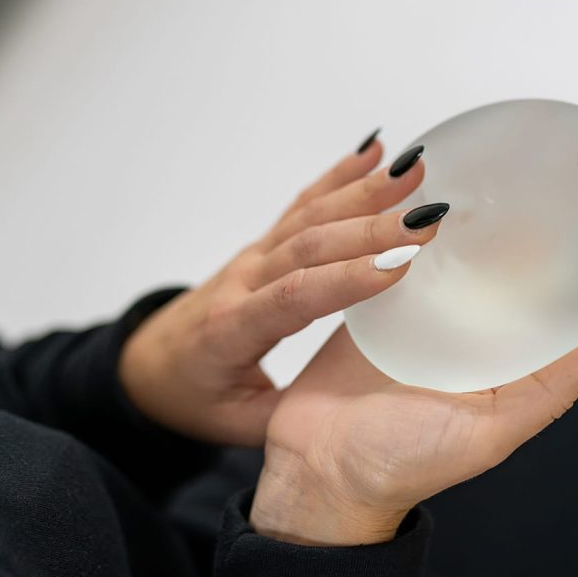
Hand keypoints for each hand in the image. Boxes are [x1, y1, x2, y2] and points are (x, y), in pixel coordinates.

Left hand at [119, 138, 443, 444]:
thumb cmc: (195, 397)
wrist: (150, 364)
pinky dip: (339, 174)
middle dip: (371, 227)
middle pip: (308, 245)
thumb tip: (359, 410)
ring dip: (363, 191)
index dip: (347, 278)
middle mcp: (243, 282)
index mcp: (232, 331)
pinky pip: (303, 204)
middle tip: (427, 218)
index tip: (401, 263)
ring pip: (309, 216)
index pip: (294, 296)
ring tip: (413, 169)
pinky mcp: (265, 245)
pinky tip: (373, 152)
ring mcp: (254, 257)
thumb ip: (292, 416)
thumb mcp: (239, 424)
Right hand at [250, 162, 577, 544]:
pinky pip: (397, 244)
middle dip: (552, 200)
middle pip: (521, 250)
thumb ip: (546, 393)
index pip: (573, 284)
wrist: (321, 472)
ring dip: (484, 194)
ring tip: (510, 141)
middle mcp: (473, 321)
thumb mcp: (486, 433)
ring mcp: (424, 304)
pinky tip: (427, 176)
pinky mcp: (374, 295)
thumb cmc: (404, 463)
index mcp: (508, 350)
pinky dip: (411, 212)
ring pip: (462, 239)